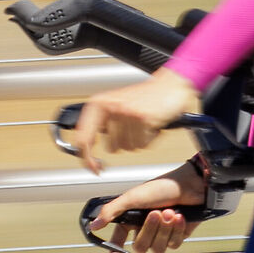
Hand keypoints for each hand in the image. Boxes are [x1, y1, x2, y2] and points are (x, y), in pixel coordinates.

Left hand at [71, 69, 200, 173]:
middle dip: (124, 143)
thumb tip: (84, 150)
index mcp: (99, 104)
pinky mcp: (143, 119)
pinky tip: (152, 125)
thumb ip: (100, 124)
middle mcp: (111, 107)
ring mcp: (127, 113)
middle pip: (111, 148)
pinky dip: (150, 139)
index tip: (93, 168)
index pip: (83, 138)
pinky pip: (143, 144)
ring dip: (138, 140)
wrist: (170, 85)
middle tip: (133, 128)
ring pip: (128, 147)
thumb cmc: (144, 97)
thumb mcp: (116, 106)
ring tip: (143, 124)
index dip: (86, 158)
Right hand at [86, 161, 207, 252]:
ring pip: (157, 248)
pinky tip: (180, 216)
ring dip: (165, 230)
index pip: (118, 242)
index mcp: (130, 220)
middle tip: (156, 213)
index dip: (116, 252)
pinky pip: (174, 244)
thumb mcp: (132, 197)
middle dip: (149, 231)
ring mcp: (161, 234)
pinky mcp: (177, 236)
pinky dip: (177, 230)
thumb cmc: (161, 187)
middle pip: (140, 247)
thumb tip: (93, 225)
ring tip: (170, 212)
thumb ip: (111, 211)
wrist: (190, 185)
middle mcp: (144, 229)